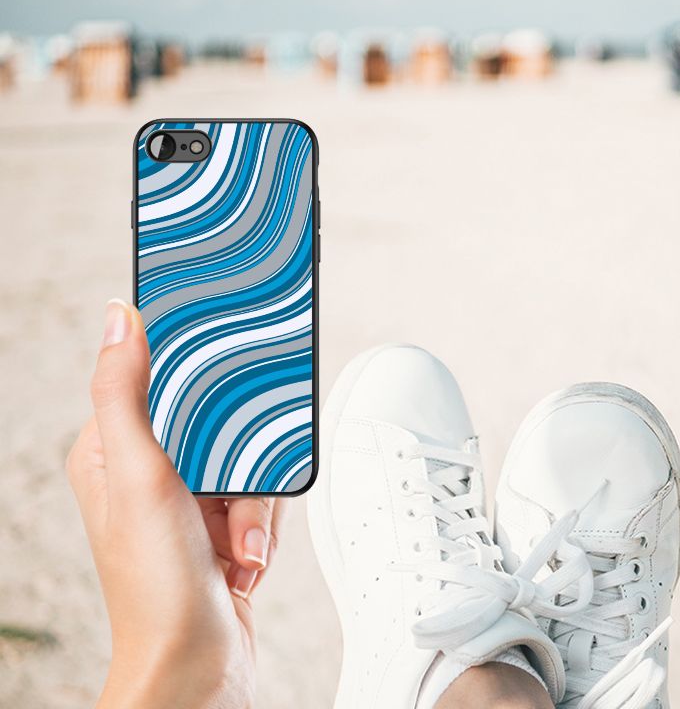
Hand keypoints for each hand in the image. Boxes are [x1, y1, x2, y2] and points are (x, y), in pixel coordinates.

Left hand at [66, 299, 285, 707]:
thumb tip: (119, 318)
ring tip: (236, 544)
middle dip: (239, 464)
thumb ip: (125, 393)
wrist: (198, 666)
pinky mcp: (221, 525)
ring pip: (249, 459)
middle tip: (225, 501)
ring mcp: (187, 501)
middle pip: (218, 421)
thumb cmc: (156, 589)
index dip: (195, 377)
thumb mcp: (139, 476)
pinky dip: (263, 527)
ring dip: (255, 505)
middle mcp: (148, 472)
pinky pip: (262, 496)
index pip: (158, 380)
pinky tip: (243, 558)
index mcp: (111, 450)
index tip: (221, 378)